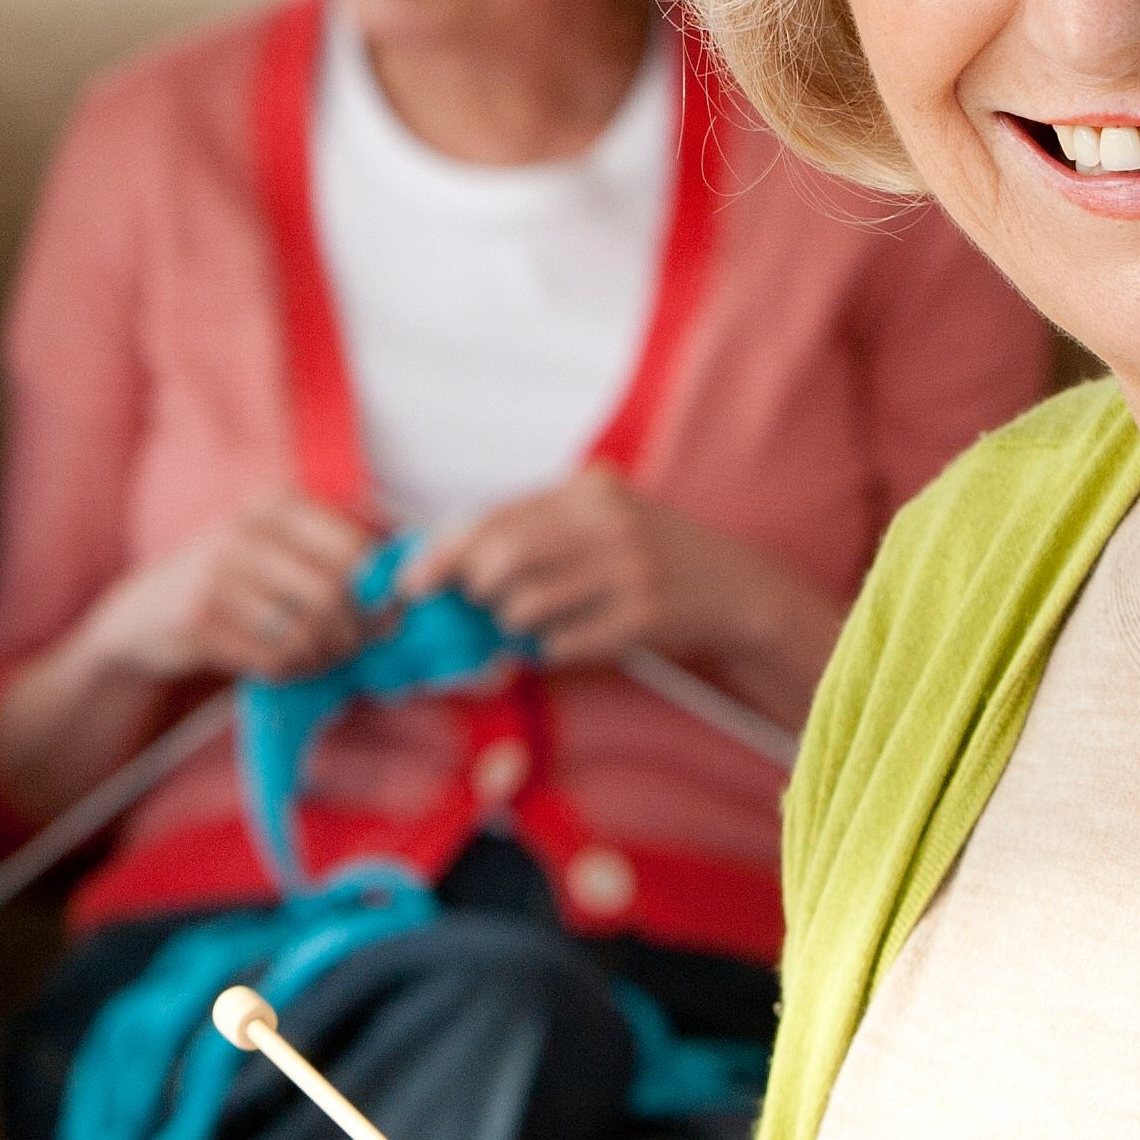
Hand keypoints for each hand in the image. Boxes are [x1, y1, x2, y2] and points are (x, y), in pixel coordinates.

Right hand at [85, 490, 380, 685]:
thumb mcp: (274, 550)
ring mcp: (219, 571)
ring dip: (322, 656)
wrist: (143, 615)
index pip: (353, 550)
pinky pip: (272, 656)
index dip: (380, 593)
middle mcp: (247, 529)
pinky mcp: (199, 616)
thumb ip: (331, 559)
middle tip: (356, 649)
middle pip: (333, 594)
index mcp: (275, 503)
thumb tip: (405, 592)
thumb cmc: (230, 584)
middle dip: (355, 632)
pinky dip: (291, 670)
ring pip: (305, 630)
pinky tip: (285, 666)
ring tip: (319, 658)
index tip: (389, 619)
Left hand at [401, 465, 733, 668]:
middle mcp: (606, 523)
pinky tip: (565, 638)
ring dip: (510, 621)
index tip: (408, 581)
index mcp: (587, 492)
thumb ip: (534, 530)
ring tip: (525, 620)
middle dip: (471, 589)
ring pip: (526, 603)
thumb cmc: (645, 553)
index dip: (442, 551)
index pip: (493, 517)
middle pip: (503, 557)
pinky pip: (562, 642)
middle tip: (468, 606)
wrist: (732, 586)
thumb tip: (449, 561)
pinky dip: (548, 647)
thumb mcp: (598, 519)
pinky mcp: (642, 616)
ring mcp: (627, 569)